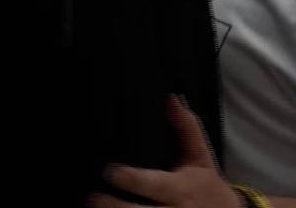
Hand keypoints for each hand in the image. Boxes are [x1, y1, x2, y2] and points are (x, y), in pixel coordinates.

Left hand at [88, 95, 241, 207]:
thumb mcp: (200, 156)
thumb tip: (171, 98)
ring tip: (91, 207)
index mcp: (180, 189)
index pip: (153, 185)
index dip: (131, 179)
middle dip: (113, 207)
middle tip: (92, 197)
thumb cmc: (205, 183)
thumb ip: (186, 128)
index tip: (109, 170)